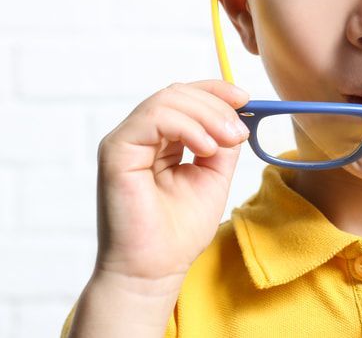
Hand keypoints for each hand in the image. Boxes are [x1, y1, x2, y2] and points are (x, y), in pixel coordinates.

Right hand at [93, 80, 250, 287]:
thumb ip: (223, 143)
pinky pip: (153, 118)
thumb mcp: (214, 177)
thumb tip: (237, 115)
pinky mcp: (116, 151)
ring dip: (206, 114)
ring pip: (167, 100)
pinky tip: (206, 149)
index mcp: (160, 141)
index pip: (185, 98)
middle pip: (177, 93)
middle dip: (216, 105)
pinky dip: (187, 126)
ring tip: (227, 140)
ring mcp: (125, 141)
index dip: (216, 92)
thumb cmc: (179, 232)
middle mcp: (139, 137)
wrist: (154, 270)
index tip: (246, 99)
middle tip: (240, 131)